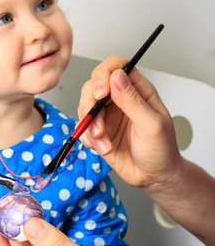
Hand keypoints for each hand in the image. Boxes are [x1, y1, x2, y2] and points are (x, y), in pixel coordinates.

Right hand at [78, 56, 182, 192]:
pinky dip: (88, 138)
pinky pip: (83, 128)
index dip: (104, 74)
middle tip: (98, 125)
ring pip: (85, 107)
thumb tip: (117, 77)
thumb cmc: (161, 150)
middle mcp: (120, 99)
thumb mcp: (151, 125)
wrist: (154, 177)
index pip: (116, 67)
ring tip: (104, 143)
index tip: (101, 93)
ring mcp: (108, 115)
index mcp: (138, 91)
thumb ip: (133, 101)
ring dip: (90, 127)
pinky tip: (103, 148)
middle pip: (93, 86)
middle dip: (90, 105)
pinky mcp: (99, 132)